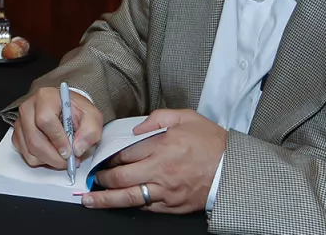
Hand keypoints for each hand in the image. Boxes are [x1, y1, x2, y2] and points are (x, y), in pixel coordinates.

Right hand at [12, 86, 103, 169]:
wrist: (64, 107)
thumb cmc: (75, 110)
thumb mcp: (91, 116)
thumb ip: (90, 131)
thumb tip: (77, 149)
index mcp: (45, 97)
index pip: (45, 120)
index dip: (58, 140)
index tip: (70, 152)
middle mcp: (28, 108)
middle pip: (34, 139)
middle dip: (53, 157)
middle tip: (68, 162)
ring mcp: (20, 121)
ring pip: (29, 150)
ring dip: (48, 160)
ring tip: (62, 157)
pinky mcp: (17, 134)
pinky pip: (25, 154)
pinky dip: (40, 160)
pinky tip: (52, 153)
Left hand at [84, 108, 225, 213]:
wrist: (235, 169)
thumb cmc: (212, 142)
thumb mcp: (186, 117)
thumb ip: (158, 117)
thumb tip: (136, 128)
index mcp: (162, 147)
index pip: (125, 154)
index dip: (109, 158)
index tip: (101, 159)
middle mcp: (161, 170)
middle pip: (121, 178)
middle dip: (101, 180)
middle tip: (91, 179)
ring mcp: (166, 191)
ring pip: (129, 198)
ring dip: (107, 199)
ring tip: (91, 200)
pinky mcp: (174, 206)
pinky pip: (147, 208)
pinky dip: (132, 205)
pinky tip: (121, 204)